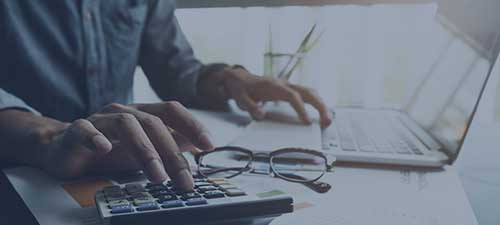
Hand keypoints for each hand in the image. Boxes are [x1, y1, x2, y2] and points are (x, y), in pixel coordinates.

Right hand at [40, 102, 212, 189]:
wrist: (63, 148)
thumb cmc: (109, 149)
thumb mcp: (144, 149)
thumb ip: (169, 145)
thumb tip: (198, 147)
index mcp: (142, 113)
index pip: (171, 111)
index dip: (192, 124)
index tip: (209, 145)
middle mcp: (123, 112)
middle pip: (153, 123)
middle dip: (172, 152)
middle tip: (184, 179)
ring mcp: (99, 119)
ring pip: (125, 125)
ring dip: (144, 150)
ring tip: (156, 175)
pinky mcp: (74, 131)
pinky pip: (83, 129)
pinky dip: (94, 137)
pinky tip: (104, 149)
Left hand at [222, 67, 331, 126]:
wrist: (239, 78)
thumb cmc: (241, 89)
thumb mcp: (240, 98)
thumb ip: (250, 106)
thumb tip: (261, 114)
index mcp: (273, 86)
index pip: (292, 95)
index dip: (301, 108)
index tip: (306, 121)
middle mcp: (283, 84)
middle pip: (307, 91)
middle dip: (320, 106)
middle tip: (327, 121)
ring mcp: (288, 86)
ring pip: (310, 92)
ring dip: (321, 105)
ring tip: (327, 120)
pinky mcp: (289, 90)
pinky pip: (306, 95)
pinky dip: (316, 103)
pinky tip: (320, 114)